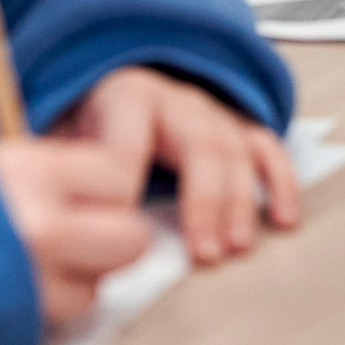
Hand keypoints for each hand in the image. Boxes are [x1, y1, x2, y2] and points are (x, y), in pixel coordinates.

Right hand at [0, 137, 152, 327]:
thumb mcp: (1, 166)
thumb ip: (57, 175)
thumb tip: (117, 185)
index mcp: (31, 172)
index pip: (119, 175)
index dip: (113, 190)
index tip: (95, 197)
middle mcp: (39, 223)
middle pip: (130, 239)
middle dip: (115, 241)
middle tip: (86, 237)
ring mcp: (33, 276)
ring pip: (100, 285)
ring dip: (82, 280)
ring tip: (43, 264)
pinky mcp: (24, 317)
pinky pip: (70, 314)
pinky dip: (57, 305)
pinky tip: (28, 287)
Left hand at [57, 67, 300, 266]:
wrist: (108, 95)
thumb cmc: (88, 128)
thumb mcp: (61, 138)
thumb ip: (64, 167)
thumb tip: (66, 210)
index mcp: (127, 94)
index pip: (130, 136)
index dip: (126, 180)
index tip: (119, 222)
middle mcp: (176, 97)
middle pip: (199, 142)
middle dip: (205, 200)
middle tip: (203, 251)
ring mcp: (211, 111)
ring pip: (236, 149)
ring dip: (241, 200)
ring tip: (236, 244)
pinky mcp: (236, 128)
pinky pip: (266, 147)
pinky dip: (280, 181)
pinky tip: (282, 216)